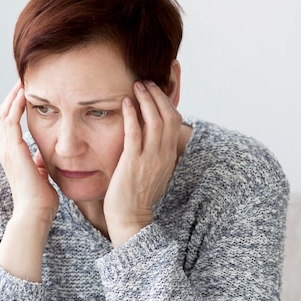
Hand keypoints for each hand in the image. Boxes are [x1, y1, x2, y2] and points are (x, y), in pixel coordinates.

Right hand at [0, 81, 58, 281]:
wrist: (35, 214)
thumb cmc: (41, 200)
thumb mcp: (41, 175)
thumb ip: (39, 163)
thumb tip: (42, 157)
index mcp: (12, 155)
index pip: (9, 123)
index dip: (16, 106)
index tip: (27, 92)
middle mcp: (5, 150)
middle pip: (3, 114)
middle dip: (12, 96)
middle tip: (23, 80)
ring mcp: (7, 149)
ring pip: (4, 113)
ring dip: (13, 96)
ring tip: (23, 81)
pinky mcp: (13, 149)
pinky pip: (11, 120)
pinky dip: (16, 105)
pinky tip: (25, 93)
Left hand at [103, 81, 181, 247]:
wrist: (131, 218)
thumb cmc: (136, 197)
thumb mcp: (153, 172)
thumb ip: (154, 154)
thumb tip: (150, 139)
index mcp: (169, 156)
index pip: (175, 122)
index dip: (166, 103)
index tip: (156, 91)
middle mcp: (163, 155)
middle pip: (168, 117)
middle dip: (158, 96)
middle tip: (146, 82)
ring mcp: (149, 159)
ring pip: (155, 121)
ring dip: (146, 100)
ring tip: (137, 86)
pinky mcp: (133, 163)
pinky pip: (135, 133)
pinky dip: (132, 115)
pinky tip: (125, 102)